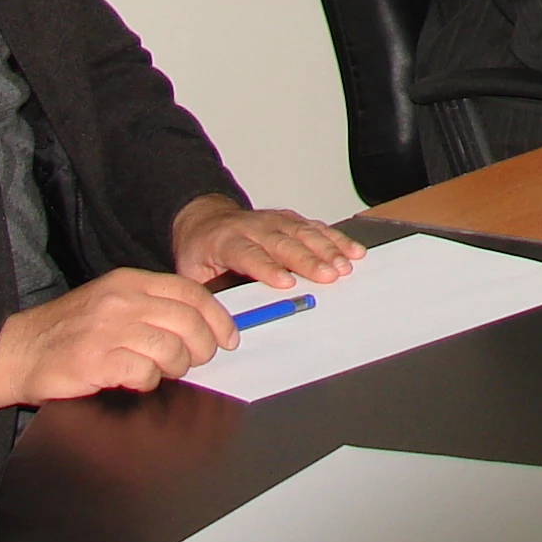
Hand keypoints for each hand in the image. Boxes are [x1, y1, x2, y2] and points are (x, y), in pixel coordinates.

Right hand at [0, 268, 236, 408]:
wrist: (16, 351)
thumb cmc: (66, 332)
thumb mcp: (110, 302)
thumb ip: (150, 306)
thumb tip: (199, 324)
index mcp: (130, 281)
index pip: (191, 293)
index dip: (218, 318)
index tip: (228, 338)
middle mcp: (121, 300)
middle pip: (189, 322)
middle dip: (202, 347)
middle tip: (195, 362)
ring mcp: (108, 329)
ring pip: (171, 348)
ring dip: (175, 367)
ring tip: (160, 372)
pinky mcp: (96, 360)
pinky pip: (144, 372)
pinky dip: (147, 381)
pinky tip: (135, 380)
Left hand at [170, 194, 363, 291]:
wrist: (203, 220)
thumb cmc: (200, 252)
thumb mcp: (191, 275)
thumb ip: (208, 295)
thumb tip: (223, 322)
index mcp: (226, 241)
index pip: (249, 254)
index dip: (268, 268)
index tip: (286, 282)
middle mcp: (253, 227)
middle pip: (283, 242)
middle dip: (308, 260)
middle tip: (329, 275)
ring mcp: (273, 221)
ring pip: (304, 232)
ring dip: (327, 249)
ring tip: (345, 265)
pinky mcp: (289, 220)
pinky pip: (315, 227)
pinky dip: (335, 238)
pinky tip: (351, 250)